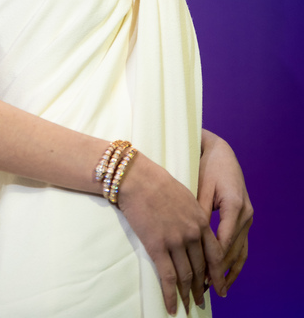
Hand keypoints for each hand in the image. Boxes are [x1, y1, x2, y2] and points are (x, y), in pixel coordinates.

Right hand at [118, 151, 225, 314]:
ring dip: (187, 294)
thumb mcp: (185, 197)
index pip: (216, 255)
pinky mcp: (157, 246)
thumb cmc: (158, 183)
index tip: (219, 287)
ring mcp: (175, 241)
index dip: (218, 274)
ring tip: (188, 306)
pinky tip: (171, 306)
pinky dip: (170, 295)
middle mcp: (192, 234)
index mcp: (201, 221)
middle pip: (201, 268)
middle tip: (201, 300)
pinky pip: (167, 277)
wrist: (137, 178)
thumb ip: (194, 216)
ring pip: (185, 276)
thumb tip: (197, 231)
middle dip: (201, 287)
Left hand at [198, 129, 252, 290]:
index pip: (224, 241)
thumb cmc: (207, 167)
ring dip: (229, 269)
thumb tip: (191, 240)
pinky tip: (226, 273)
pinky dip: (234, 260)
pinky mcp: (245, 217)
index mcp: (234, 205)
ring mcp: (248, 216)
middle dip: (220, 269)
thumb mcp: (201, 188)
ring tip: (218, 286)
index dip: (213, 261)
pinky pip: (242, 244)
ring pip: (241, 250)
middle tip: (206, 287)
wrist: (220, 152)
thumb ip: (198, 214)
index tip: (201, 275)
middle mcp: (245, 213)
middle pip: (233, 249)